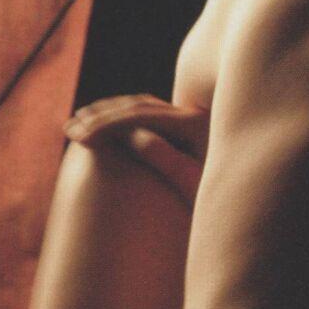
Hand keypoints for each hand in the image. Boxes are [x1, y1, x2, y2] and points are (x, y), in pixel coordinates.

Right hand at [65, 95, 209, 205]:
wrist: (239, 203)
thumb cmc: (214, 201)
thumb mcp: (190, 183)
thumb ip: (165, 158)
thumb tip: (132, 136)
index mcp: (194, 123)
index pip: (140, 115)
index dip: (106, 124)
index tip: (79, 138)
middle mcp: (191, 113)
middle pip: (136, 106)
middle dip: (99, 116)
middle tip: (69, 129)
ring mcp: (186, 117)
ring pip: (137, 106)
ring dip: (105, 114)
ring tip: (78, 124)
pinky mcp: (181, 125)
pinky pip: (144, 115)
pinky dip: (118, 119)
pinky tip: (100, 127)